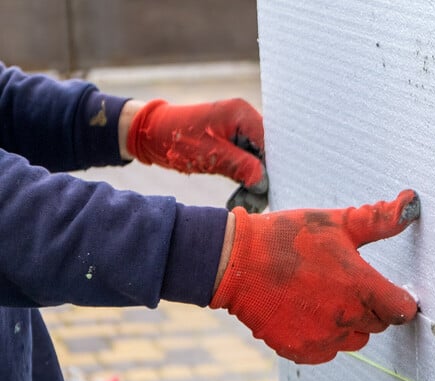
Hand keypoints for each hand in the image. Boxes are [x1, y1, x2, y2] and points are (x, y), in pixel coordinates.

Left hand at [125, 99, 266, 193]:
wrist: (150, 135)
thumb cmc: (176, 139)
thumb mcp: (210, 156)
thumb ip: (241, 167)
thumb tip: (264, 184)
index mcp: (242, 113)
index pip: (270, 141)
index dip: (275, 165)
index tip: (275, 188)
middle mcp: (244, 118)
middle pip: (266, 151)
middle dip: (264, 177)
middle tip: (261, 201)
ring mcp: (238, 130)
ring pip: (257, 159)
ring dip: (254, 181)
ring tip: (250, 204)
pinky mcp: (231, 142)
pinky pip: (245, 161)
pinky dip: (244, 178)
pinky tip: (243, 197)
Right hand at [210, 190, 420, 363]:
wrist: (235, 262)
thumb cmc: (286, 238)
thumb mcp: (336, 222)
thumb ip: (378, 220)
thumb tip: (409, 203)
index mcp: (360, 287)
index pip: (402, 310)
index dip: (400, 300)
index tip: (391, 291)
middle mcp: (345, 318)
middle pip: (379, 324)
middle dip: (371, 307)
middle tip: (346, 284)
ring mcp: (322, 338)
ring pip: (355, 340)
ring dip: (349, 324)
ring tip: (324, 297)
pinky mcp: (301, 351)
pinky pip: (327, 351)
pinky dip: (323, 337)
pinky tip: (306, 312)